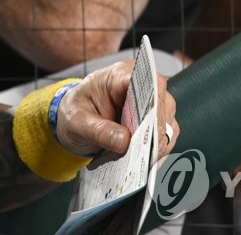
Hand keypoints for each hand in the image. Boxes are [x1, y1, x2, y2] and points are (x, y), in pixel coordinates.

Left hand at [53, 61, 179, 160]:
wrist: (74, 121)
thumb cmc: (75, 112)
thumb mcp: (77, 121)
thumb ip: (98, 130)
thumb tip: (124, 141)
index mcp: (121, 75)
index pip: (148, 83)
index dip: (153, 107)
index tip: (149, 131)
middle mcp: (142, 85)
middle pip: (162, 105)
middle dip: (155, 132)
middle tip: (145, 156)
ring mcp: (151, 104)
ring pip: (167, 123)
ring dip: (157, 145)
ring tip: (141, 163)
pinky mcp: (154, 121)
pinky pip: (164, 137)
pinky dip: (156, 152)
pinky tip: (144, 163)